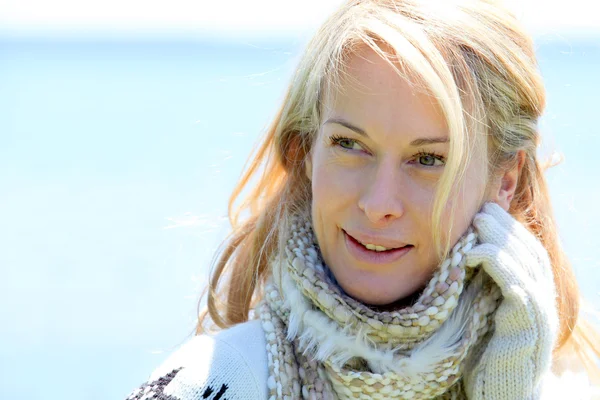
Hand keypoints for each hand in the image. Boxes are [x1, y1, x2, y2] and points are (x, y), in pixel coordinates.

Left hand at [463, 202, 558, 398]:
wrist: (498, 395)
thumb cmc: (484, 352)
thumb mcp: (484, 311)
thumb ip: (482, 284)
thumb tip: (462, 254)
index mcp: (532, 292)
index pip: (525, 248)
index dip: (507, 227)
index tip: (484, 209)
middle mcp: (542, 298)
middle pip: (528, 250)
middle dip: (504, 226)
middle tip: (480, 209)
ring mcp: (538, 312)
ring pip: (525, 263)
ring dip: (499, 238)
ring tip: (477, 221)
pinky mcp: (528, 327)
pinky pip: (517, 287)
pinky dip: (497, 265)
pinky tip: (474, 254)